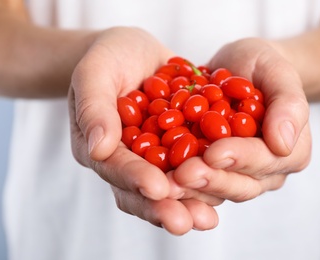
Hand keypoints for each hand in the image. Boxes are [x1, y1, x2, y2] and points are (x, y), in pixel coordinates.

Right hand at [68, 27, 218, 233]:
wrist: (135, 52)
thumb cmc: (110, 57)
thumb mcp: (96, 71)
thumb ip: (94, 107)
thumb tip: (99, 148)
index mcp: (98, 146)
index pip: (114, 167)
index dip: (135, 178)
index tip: (157, 188)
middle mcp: (125, 160)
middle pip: (140, 191)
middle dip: (162, 207)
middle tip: (185, 222)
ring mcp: (151, 158)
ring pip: (166, 189)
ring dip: (187, 204)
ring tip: (207, 219)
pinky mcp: (176, 151)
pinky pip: (188, 170)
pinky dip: (205, 182)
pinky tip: (224, 190)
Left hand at [169, 38, 310, 201]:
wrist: (239, 69)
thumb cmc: (262, 66)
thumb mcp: (278, 72)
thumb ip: (288, 104)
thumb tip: (283, 144)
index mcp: (291, 151)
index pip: (265, 159)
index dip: (240, 158)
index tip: (214, 153)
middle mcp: (265, 171)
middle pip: (240, 184)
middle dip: (211, 179)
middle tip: (183, 175)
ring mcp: (238, 175)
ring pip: (216, 191)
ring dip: (191, 189)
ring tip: (166, 182)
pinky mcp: (212, 171)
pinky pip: (196, 183)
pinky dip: (177, 181)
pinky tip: (155, 176)